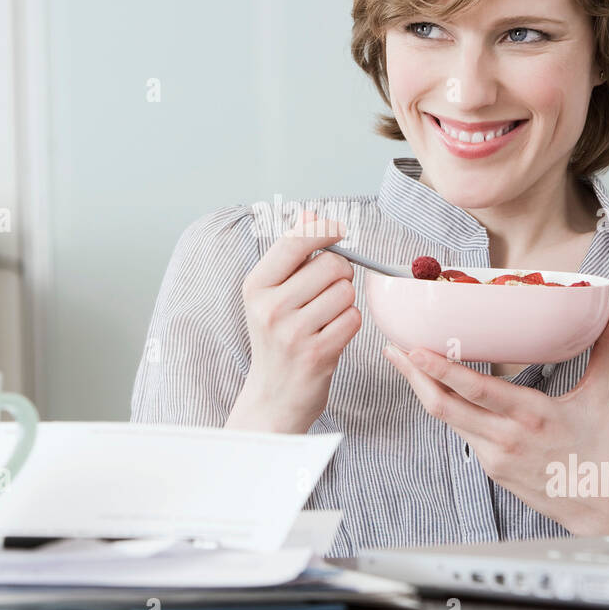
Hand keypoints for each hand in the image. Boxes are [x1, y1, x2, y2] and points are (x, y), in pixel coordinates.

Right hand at [225, 210, 361, 433]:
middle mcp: (270, 307)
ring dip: (345, 301)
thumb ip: (290, 253)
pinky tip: (332, 335)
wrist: (273, 397)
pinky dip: (349, 324)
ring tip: (327, 317)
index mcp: (255, 286)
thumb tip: (310, 212)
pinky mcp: (318, 353)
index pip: (296, 240)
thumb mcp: (271, 295)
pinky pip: (353, 319)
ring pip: (346, 291)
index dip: (325, 229)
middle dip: (340, 273)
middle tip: (329, 290)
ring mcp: (293, 332)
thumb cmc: (276, 339)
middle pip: (331, 264)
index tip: (339, 230)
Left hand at [383, 304, 608, 534]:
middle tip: (393, 350)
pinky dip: (449, 410)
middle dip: (413, 377)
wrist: (599, 505)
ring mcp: (494, 455)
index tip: (415, 350)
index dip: (440, 370)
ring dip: (424, 391)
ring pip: (447, 420)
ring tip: (407, 365)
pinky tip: (437, 391)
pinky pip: (462, 433)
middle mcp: (506, 436)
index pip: (475, 389)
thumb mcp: (599, 396)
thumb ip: (605, 349)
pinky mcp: (490, 468)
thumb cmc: (599, 451)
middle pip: (444, 406)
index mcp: (531, 414)